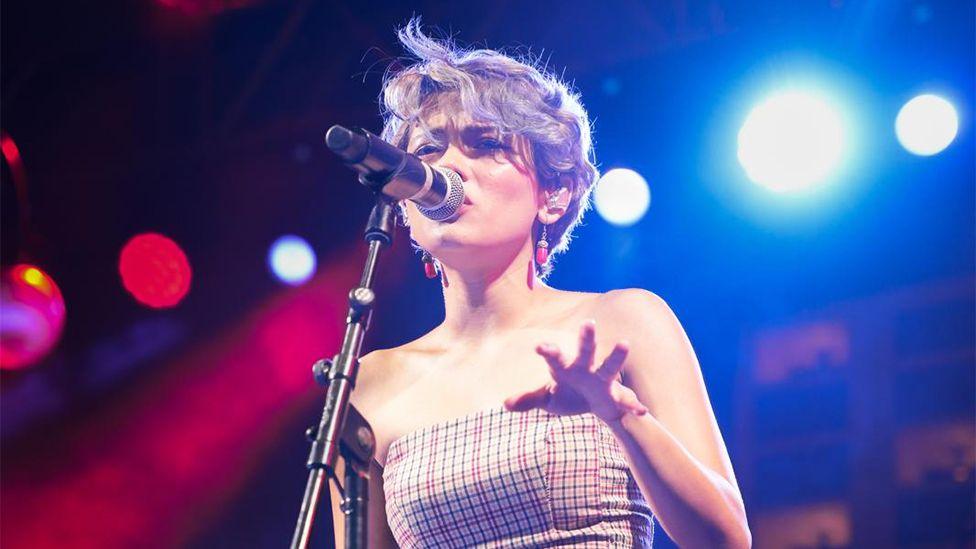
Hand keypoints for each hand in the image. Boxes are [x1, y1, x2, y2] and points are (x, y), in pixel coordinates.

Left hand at [504, 320, 648, 422]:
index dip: (548, 352)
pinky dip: (633, 405)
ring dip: (617, 357)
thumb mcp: (547, 400)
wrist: (596, 406)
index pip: (555, 357)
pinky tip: (641, 411)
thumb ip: (529, 400)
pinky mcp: (616, 395)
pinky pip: (626, 400)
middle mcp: (586, 369)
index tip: (540, 347)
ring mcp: (602, 380)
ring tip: (624, 343)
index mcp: (566, 368)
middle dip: (587, 338)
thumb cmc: (568, 396)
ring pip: (610, 367)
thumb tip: (506, 404)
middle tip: (588, 323)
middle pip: (586, 351)